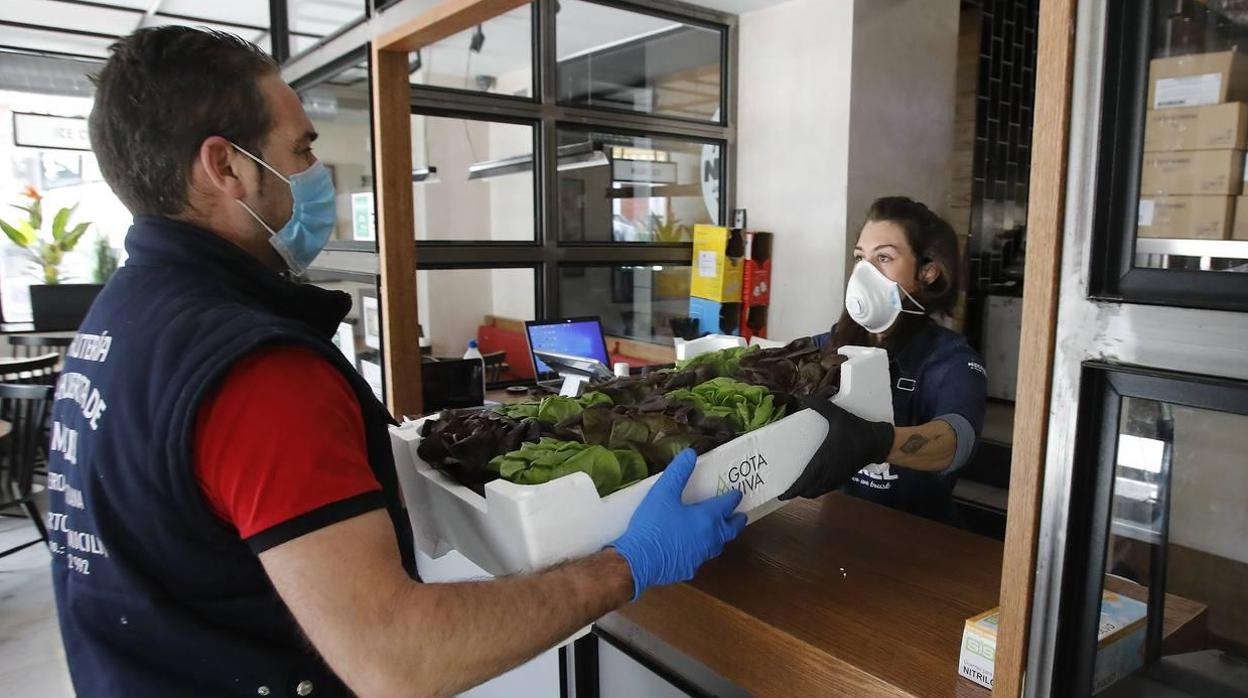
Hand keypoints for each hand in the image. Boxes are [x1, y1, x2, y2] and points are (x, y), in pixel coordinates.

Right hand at [609, 449, 747, 600]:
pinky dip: (702, 550)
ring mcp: (700, 556)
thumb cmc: (653, 525)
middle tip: (740, 516)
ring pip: (718, 545)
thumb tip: (691, 454)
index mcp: (706, 518)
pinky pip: (701, 558)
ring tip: (720, 532)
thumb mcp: (663, 493)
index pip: (726, 505)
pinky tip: (693, 549)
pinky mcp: (689, 569)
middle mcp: (709, 538)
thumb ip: (678, 472)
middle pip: (731, 529)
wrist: (639, 561)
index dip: (733, 498)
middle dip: (737, 521)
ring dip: (722, 537)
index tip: (738, 494)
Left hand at [779, 398, 893, 500]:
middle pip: (809, 490)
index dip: (792, 490)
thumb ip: (821, 405)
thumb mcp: (838, 415)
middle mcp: (829, 472)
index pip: (805, 480)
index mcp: (824, 459)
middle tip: (785, 490)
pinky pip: (827, 489)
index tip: (781, 495)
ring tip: (797, 487)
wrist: (877, 442)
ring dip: (807, 492)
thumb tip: (803, 397)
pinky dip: (817, 489)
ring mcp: (837, 477)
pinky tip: (814, 483)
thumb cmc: (856, 430)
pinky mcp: (843, 477)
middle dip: (797, 492)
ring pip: (818, 491)